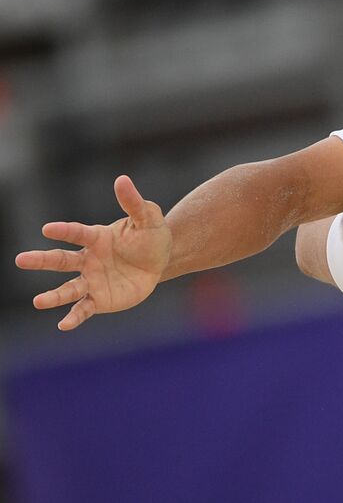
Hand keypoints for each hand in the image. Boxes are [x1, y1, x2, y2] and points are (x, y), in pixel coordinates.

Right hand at [14, 175, 170, 329]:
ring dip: (53, 296)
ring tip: (38, 302)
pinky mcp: (99, 299)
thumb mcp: (148, 217)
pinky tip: (63, 324)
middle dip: (41, 260)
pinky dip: (74, 317)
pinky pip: (84, 308)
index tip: (47, 229)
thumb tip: (122, 179)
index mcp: (97, 237)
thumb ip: (133, 202)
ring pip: (68, 288)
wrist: (161, 261)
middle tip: (20, 260)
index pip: (77, 233)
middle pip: (61, 260)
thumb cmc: (151, 236)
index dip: (64, 230)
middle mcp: (88, 259)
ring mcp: (91, 280)